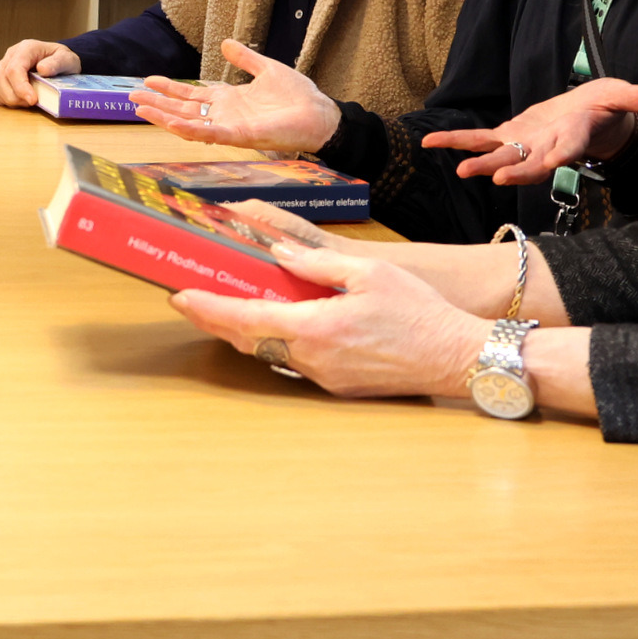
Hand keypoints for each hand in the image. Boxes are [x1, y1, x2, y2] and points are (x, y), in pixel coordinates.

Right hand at [0, 39, 78, 106]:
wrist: (58, 61)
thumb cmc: (62, 60)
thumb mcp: (68, 59)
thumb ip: (57, 63)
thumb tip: (43, 69)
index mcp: (27, 48)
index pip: (14, 68)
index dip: (20, 87)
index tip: (32, 100)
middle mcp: (11, 54)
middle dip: (13, 96)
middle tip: (30, 103)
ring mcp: (3, 64)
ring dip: (8, 98)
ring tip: (25, 102)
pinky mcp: (0, 76)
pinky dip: (1, 99)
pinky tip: (16, 101)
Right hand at [127, 39, 341, 153]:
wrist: (320, 115)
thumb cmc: (299, 97)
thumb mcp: (267, 69)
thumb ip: (246, 58)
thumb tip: (226, 43)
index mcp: (229, 100)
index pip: (191, 95)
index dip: (169, 88)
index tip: (148, 80)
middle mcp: (224, 115)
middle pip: (182, 109)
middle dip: (157, 103)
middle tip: (132, 96)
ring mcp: (229, 127)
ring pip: (187, 123)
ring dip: (163, 116)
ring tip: (140, 108)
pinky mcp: (238, 137)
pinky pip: (207, 134)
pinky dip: (187, 128)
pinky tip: (169, 122)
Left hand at [169, 240, 490, 399]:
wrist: (456, 357)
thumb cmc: (420, 312)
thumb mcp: (371, 273)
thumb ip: (319, 263)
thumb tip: (280, 253)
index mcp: (317, 327)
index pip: (247, 318)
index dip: (209, 308)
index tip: (181, 297)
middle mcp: (313, 358)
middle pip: (248, 340)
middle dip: (216, 321)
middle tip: (190, 301)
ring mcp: (324, 376)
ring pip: (270, 353)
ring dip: (245, 333)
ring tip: (223, 309)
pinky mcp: (337, 385)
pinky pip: (294, 362)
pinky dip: (275, 343)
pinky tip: (273, 326)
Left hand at [422, 78, 637, 184]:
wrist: (590, 119)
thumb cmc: (607, 109)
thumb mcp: (621, 97)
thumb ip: (633, 99)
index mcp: (572, 140)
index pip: (562, 153)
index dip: (550, 161)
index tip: (537, 167)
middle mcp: (545, 149)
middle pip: (527, 163)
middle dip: (509, 170)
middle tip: (490, 177)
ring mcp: (525, 146)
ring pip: (500, 157)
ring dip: (479, 163)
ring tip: (460, 169)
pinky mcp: (510, 136)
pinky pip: (479, 141)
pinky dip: (457, 142)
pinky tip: (430, 143)